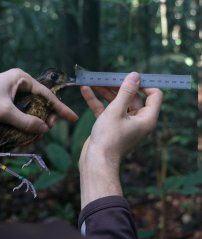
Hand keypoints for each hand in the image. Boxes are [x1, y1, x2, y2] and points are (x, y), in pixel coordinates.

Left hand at [0, 68, 77, 133]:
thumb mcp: (5, 112)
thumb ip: (26, 121)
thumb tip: (44, 129)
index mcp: (21, 79)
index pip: (47, 94)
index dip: (61, 108)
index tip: (73, 118)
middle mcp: (20, 85)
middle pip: (41, 103)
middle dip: (46, 117)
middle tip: (47, 130)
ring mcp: (14, 94)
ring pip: (32, 110)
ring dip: (36, 123)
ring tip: (37, 135)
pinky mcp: (8, 103)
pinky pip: (23, 114)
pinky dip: (27, 124)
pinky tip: (28, 133)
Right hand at [79, 72, 162, 207]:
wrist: (96, 162)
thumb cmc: (108, 139)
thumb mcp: (116, 111)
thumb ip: (126, 92)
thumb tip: (135, 75)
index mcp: (146, 118)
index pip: (154, 95)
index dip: (144, 84)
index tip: (130, 77)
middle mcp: (137, 121)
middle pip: (132, 97)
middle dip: (118, 86)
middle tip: (107, 77)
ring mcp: (123, 124)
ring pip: (117, 102)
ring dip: (105, 92)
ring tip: (94, 81)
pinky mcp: (111, 126)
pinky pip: (106, 110)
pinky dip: (97, 101)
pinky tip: (86, 91)